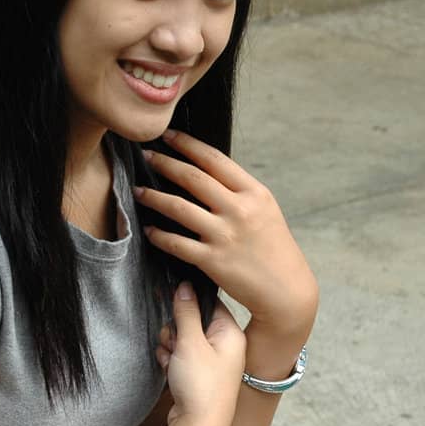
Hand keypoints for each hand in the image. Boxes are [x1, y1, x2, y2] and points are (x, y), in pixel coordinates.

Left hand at [135, 130, 317, 337]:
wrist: (287, 290)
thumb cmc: (273, 247)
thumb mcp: (263, 210)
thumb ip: (237, 192)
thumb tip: (203, 171)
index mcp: (254, 193)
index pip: (215, 160)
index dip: (187, 144)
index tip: (167, 135)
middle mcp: (240, 210)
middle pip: (193, 178)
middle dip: (164, 163)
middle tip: (145, 155)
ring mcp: (225, 235)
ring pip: (178, 208)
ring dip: (153, 197)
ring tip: (137, 191)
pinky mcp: (213, 260)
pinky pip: (176, 243)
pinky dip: (158, 235)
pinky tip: (147, 230)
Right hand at [157, 281, 244, 425]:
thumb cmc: (201, 386)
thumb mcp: (191, 343)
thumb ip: (187, 312)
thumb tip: (185, 285)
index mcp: (232, 334)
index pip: (210, 303)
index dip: (188, 303)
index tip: (172, 305)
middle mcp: (226, 346)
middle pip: (194, 321)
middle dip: (176, 329)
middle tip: (174, 343)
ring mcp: (213, 362)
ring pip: (183, 339)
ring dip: (170, 345)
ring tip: (171, 359)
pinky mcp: (200, 375)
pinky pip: (181, 356)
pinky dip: (171, 360)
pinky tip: (169, 369)